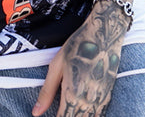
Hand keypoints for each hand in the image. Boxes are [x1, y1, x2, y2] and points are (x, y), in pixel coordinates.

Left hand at [32, 2, 127, 116]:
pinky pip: (98, 115)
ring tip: (69, 107)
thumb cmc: (76, 47)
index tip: (49, 115)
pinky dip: (89, 115)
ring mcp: (100, 100)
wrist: (103, 36)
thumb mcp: (56, 66)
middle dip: (65, 115)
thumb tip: (36, 112)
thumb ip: (47, 92)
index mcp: (72, 95)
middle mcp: (88, 102)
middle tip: (59, 107)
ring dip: (77, 115)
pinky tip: (81, 108)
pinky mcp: (108, 96)